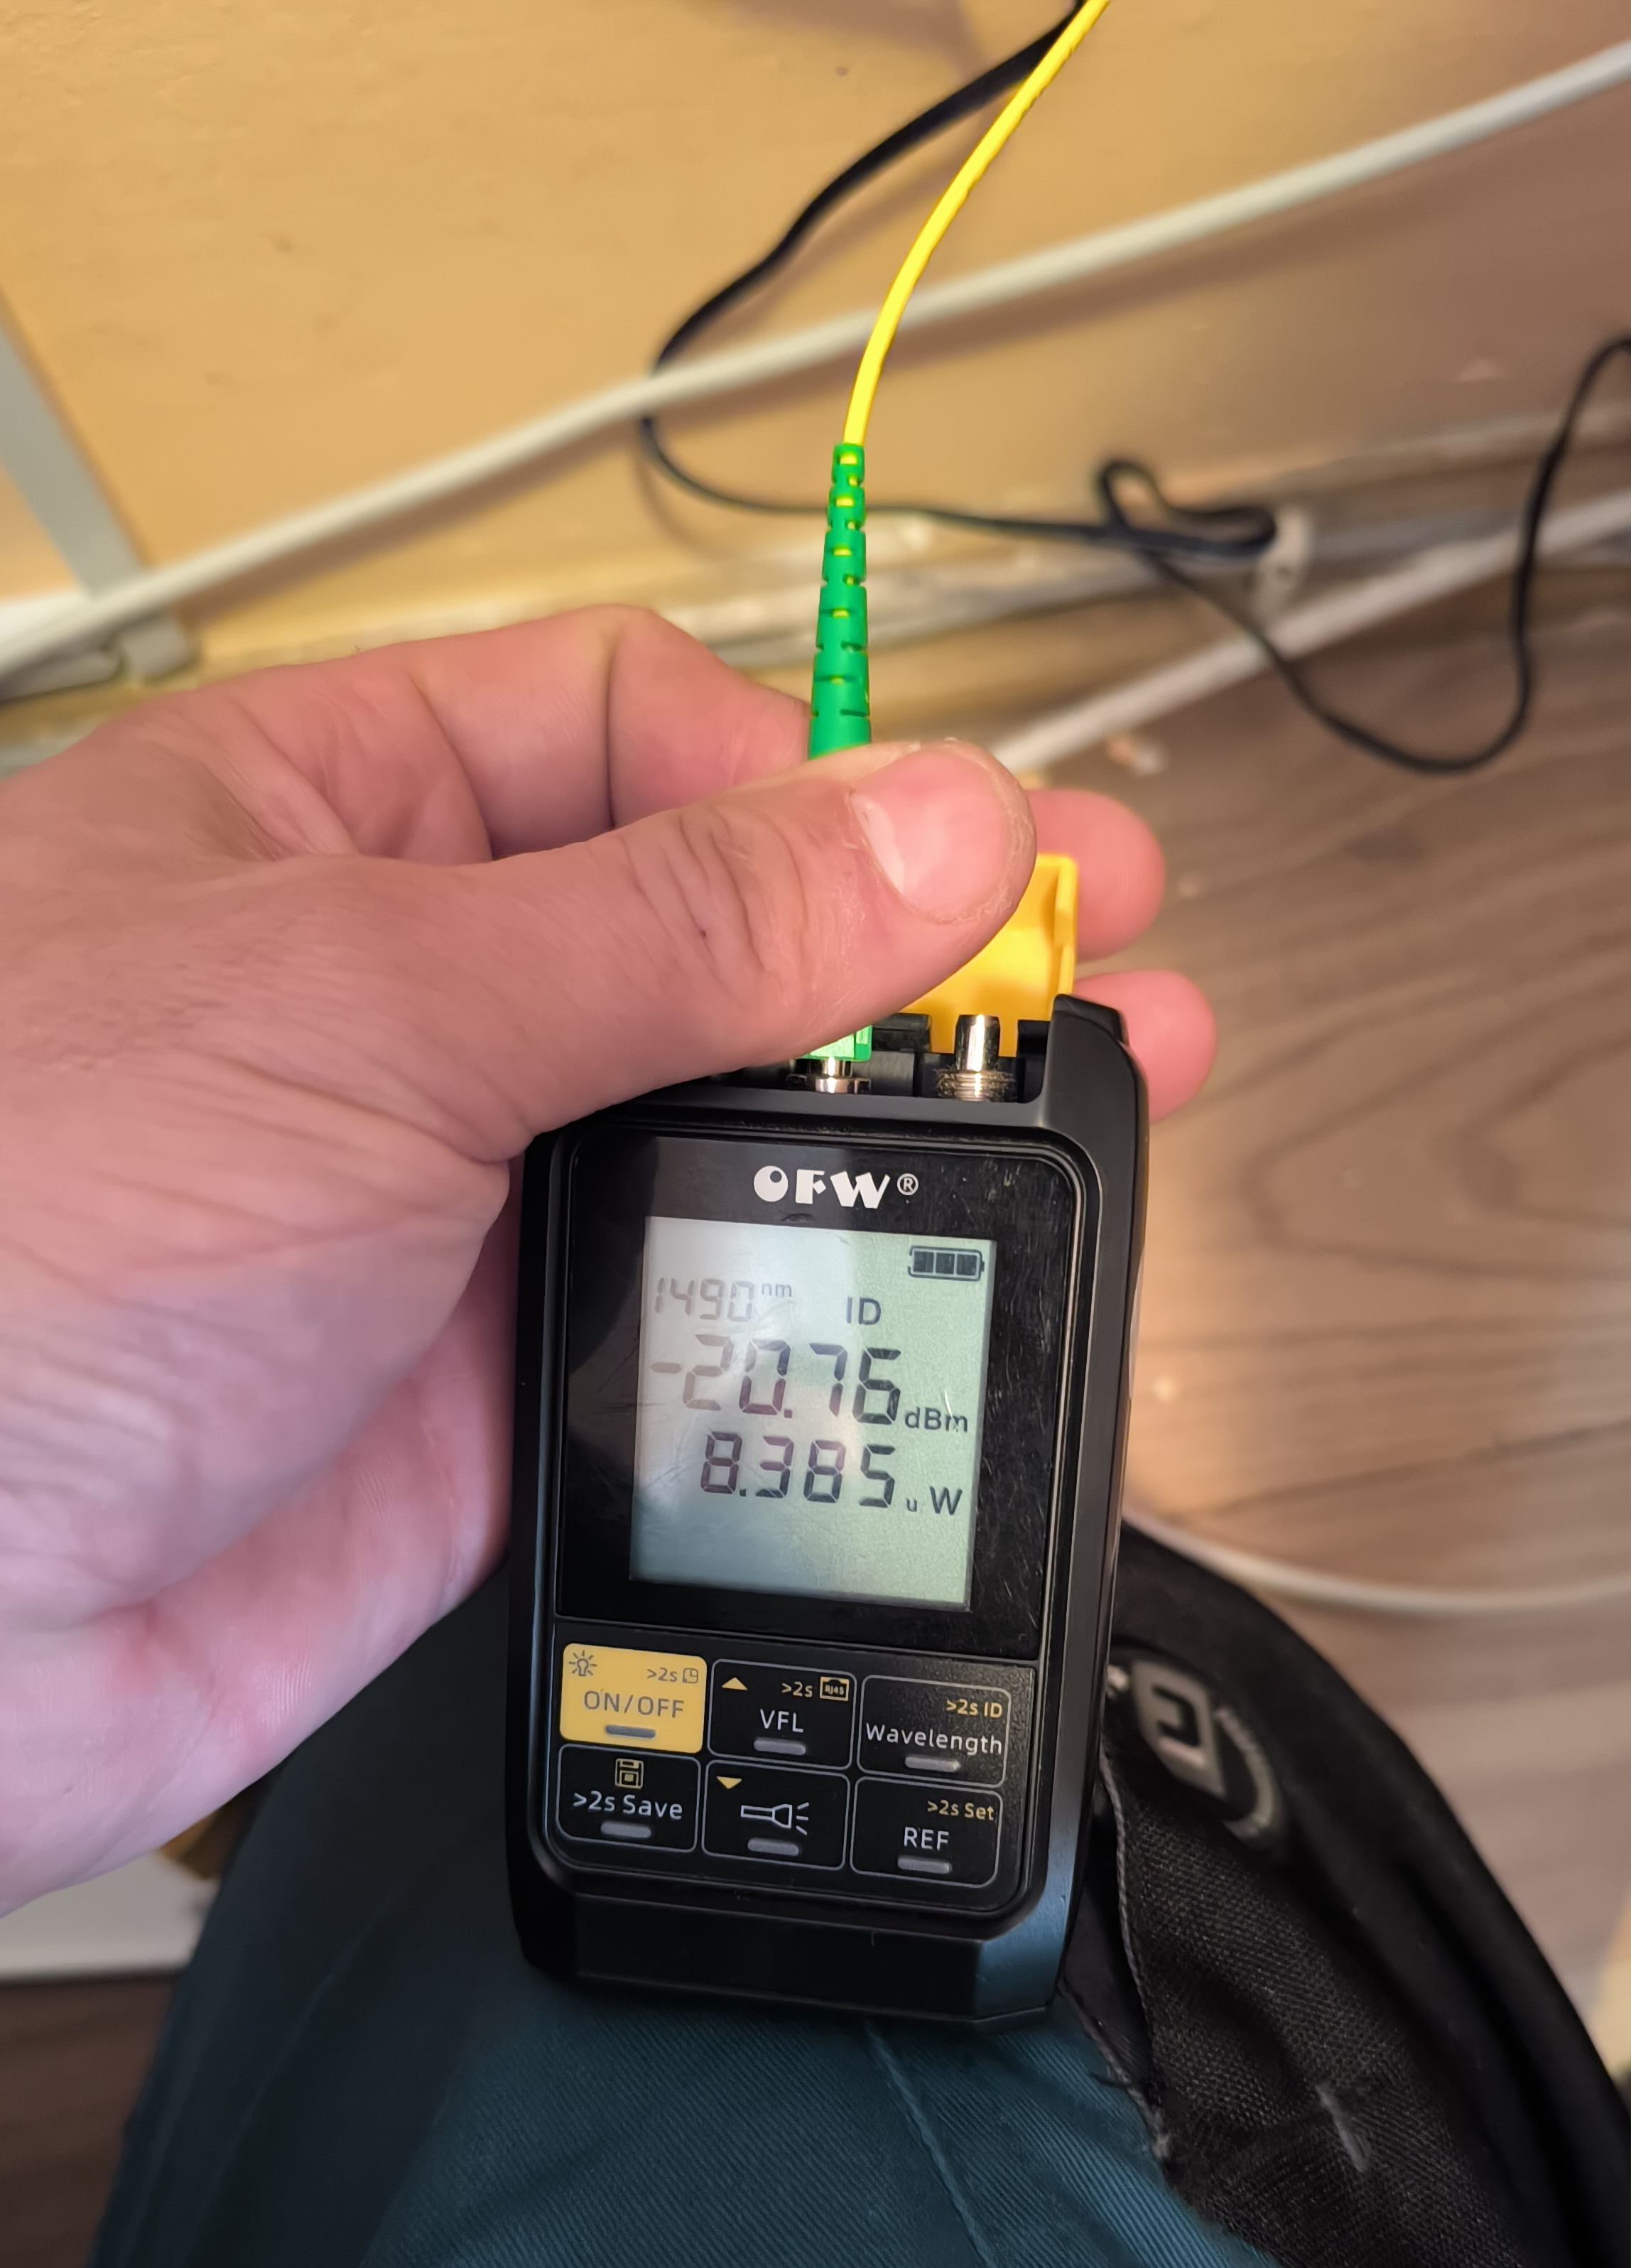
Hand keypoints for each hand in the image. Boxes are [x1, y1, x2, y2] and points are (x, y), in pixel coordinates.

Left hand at [0, 608, 1207, 1906]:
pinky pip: (702, 1324)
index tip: (968, 856)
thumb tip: (925, 829)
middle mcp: (391, 1006)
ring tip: (1094, 1103)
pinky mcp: (488, 1399)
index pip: (621, 729)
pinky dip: (827, 1306)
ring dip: (905, 1124)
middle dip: (910, 943)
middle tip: (1101, 957)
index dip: (811, 777)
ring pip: (727, 1136)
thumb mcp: (368, 1002)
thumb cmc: (11, 1236)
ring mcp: (447, 1210)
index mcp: (315, 822)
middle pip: (709, 931)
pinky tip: (944, 1278)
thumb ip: (675, 924)